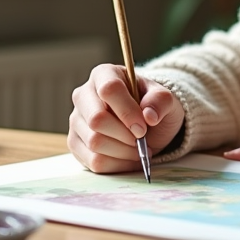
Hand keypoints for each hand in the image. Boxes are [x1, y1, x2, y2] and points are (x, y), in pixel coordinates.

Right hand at [68, 64, 184, 173]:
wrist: (145, 124)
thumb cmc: (151, 106)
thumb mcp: (164, 99)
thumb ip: (160, 101)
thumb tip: (149, 115)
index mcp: (104, 74)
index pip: (109, 89)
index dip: (127, 111)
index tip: (143, 127)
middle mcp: (83, 95)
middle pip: (96, 119)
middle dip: (125, 135)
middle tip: (142, 140)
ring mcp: (76, 120)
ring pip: (94, 142)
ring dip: (123, 152)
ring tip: (140, 149)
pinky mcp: (76, 143)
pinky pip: (93, 161)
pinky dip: (117, 164)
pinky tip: (129, 158)